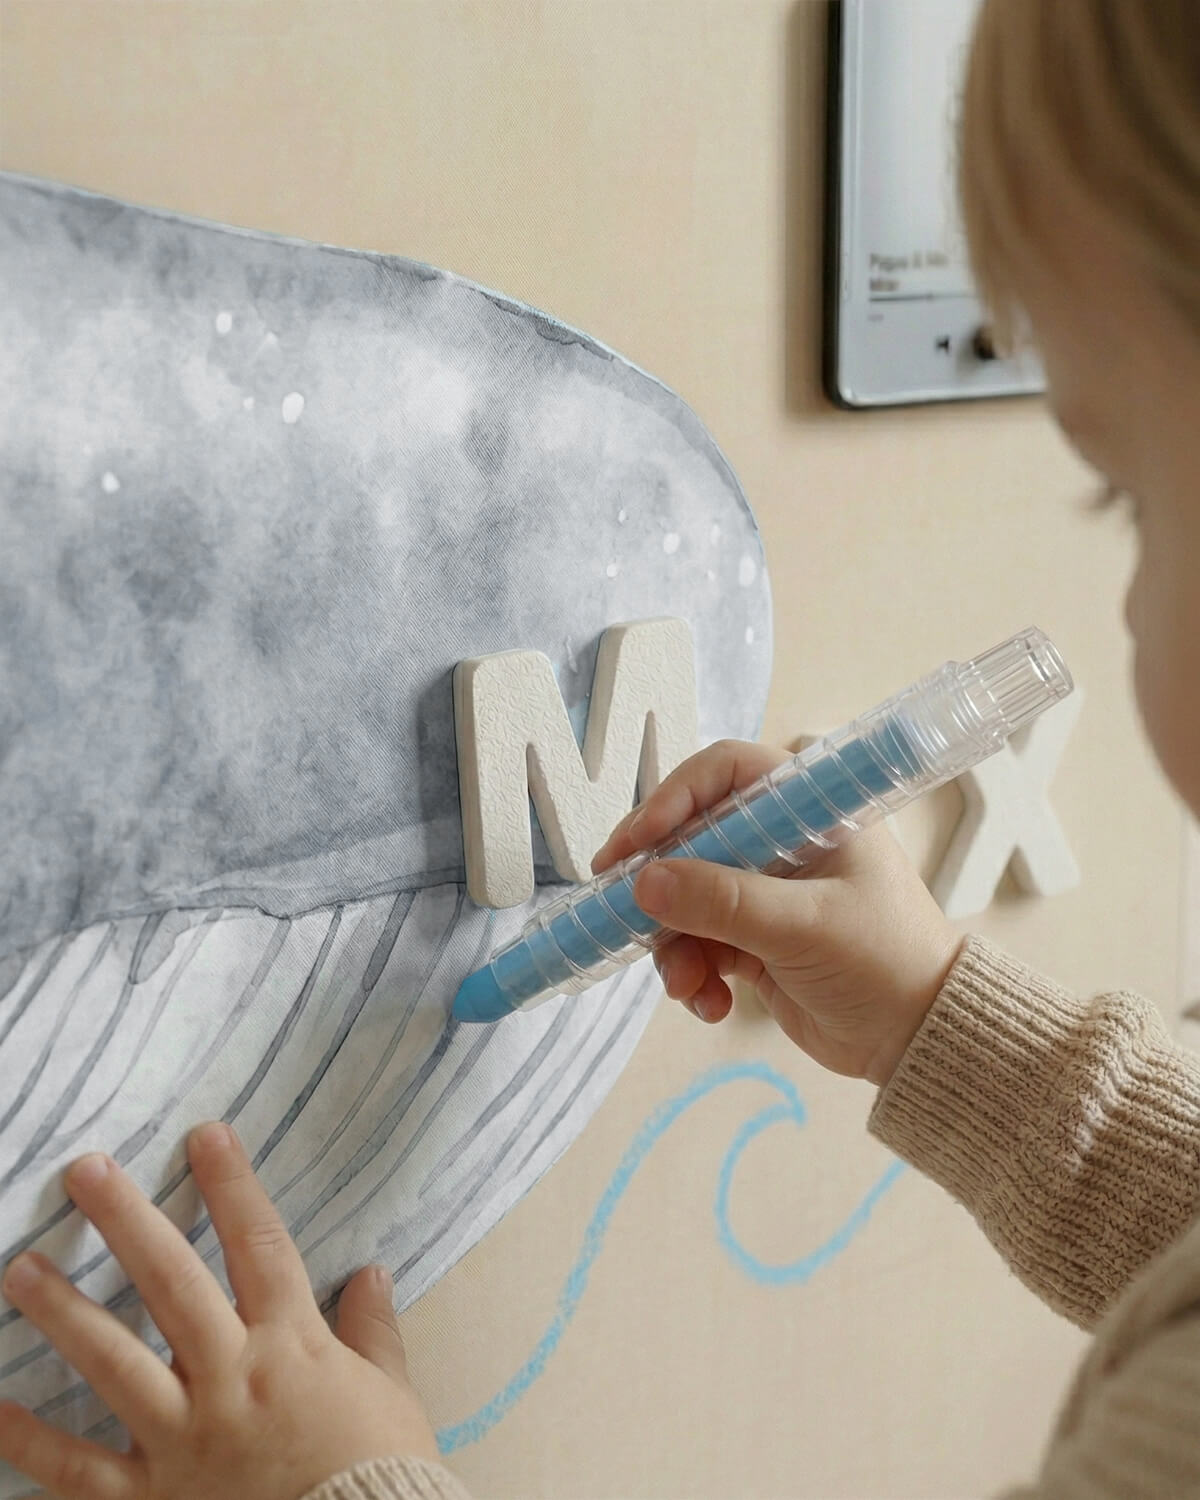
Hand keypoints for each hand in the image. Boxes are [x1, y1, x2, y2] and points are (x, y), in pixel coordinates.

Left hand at [0, 1124, 441, 1499]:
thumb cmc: (378, 1473)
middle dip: (127, 1222)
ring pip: (114, 1364)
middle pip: (172, 1284)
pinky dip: (33, 1443)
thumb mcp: (391, 1395)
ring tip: (20, 1267)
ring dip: (64, 1312)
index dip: (232, 1185)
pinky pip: (81, 1470)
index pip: (259, 1245)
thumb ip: (373, 1332)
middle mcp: (231, 1381)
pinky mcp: (153, 1499)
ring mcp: (185, 1440)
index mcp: (292, 1347)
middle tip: (84, 1171)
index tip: (205, 1135)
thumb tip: (372, 1274)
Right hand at [592, 740, 963, 1086]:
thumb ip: (723, 902)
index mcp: (810, 813)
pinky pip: (698, 945)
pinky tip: (711, 1004)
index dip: (674, 797)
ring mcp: (765, 894)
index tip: (637, 842)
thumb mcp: (803, 927)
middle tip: (618, 907)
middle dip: (659, 882)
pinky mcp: (754, 942)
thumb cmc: (887, 963)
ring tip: (686, 984)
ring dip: (674, 943)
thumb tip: (645, 882)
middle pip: (692, 837)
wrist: (921, 1040)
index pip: (726, 774)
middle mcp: (782, 844)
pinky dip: (693, 974)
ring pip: (687, 899)